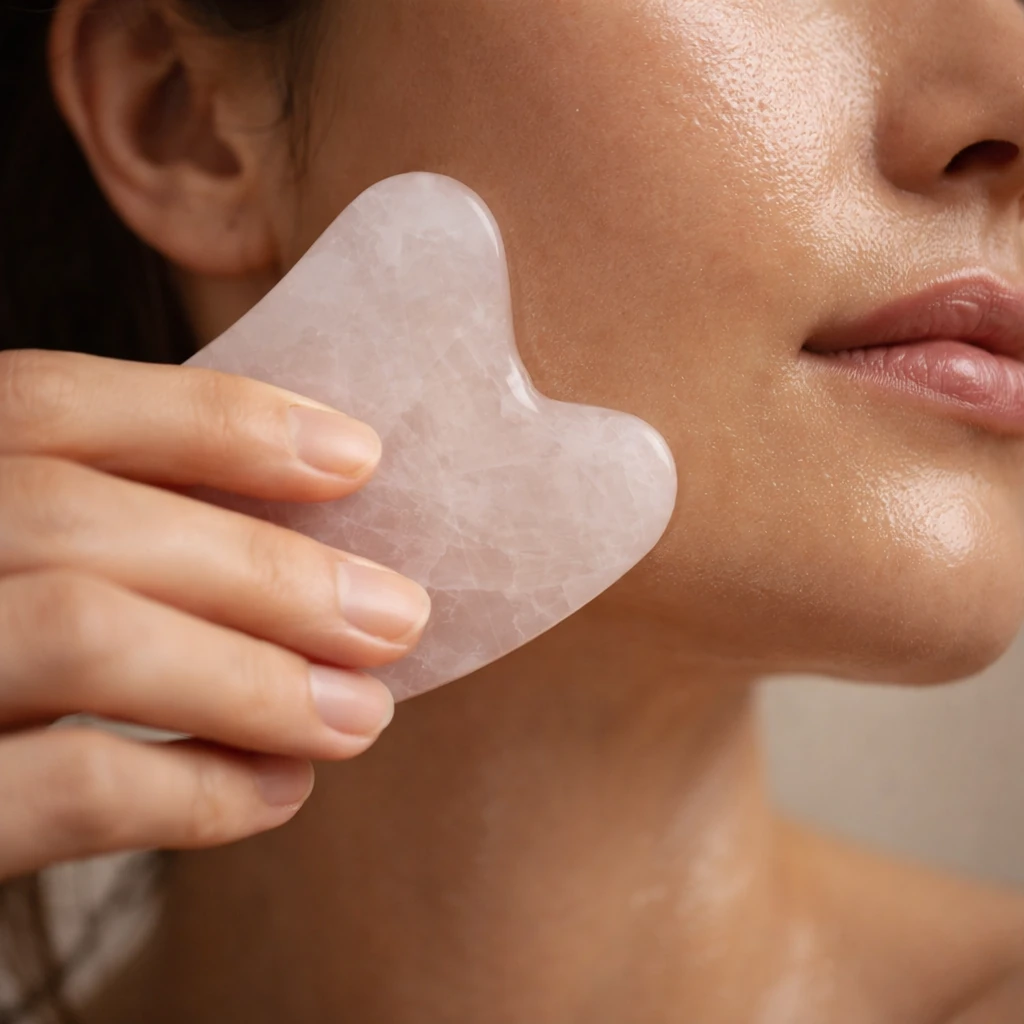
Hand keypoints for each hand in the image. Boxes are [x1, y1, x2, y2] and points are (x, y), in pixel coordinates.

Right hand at [0, 349, 430, 880]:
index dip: (214, 420)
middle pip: (77, 517)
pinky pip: (69, 789)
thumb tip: (311, 551)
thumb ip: (112, 539)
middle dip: (268, 571)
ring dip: (259, 680)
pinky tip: (279, 790)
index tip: (358, 456)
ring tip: (363, 715)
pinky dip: (200, 791)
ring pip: (85, 634)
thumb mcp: (25, 572)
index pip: (50, 404)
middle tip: (400, 617)